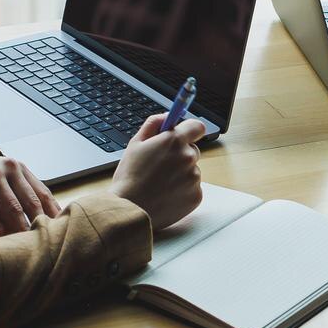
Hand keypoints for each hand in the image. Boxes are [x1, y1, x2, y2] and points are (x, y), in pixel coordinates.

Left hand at [0, 149, 61, 235]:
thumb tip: (2, 234)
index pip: (13, 208)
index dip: (22, 227)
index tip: (28, 243)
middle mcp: (10, 168)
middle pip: (31, 200)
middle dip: (39, 222)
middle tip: (47, 241)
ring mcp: (19, 166)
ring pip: (41, 193)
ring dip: (50, 212)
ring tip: (58, 231)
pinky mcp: (24, 168)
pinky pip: (41, 187)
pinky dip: (49, 202)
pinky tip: (56, 217)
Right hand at [108, 112, 206, 229]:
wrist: (130, 210)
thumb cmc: (129, 177)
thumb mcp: (135, 144)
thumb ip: (154, 124)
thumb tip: (168, 117)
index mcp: (174, 141)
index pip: (197, 126)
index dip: (189, 130)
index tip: (183, 135)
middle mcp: (188, 157)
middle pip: (193, 150)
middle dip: (180, 154)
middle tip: (161, 166)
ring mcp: (194, 178)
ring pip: (192, 170)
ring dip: (181, 174)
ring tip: (160, 184)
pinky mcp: (196, 196)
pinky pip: (193, 188)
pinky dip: (183, 190)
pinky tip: (166, 194)